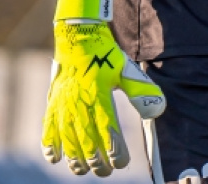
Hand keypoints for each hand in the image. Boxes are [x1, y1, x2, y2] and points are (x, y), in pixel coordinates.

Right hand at [41, 0, 164, 176]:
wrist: (79, 38)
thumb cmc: (106, 55)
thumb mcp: (126, 70)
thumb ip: (142, 90)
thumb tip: (159, 109)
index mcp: (100, 97)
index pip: (109, 132)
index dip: (116, 151)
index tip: (123, 162)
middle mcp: (79, 104)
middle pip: (87, 142)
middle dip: (97, 161)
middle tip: (106, 171)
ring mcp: (63, 105)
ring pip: (67, 140)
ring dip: (76, 158)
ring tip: (84, 170)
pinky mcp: (52, 103)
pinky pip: (48, 129)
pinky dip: (50, 145)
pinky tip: (55, 157)